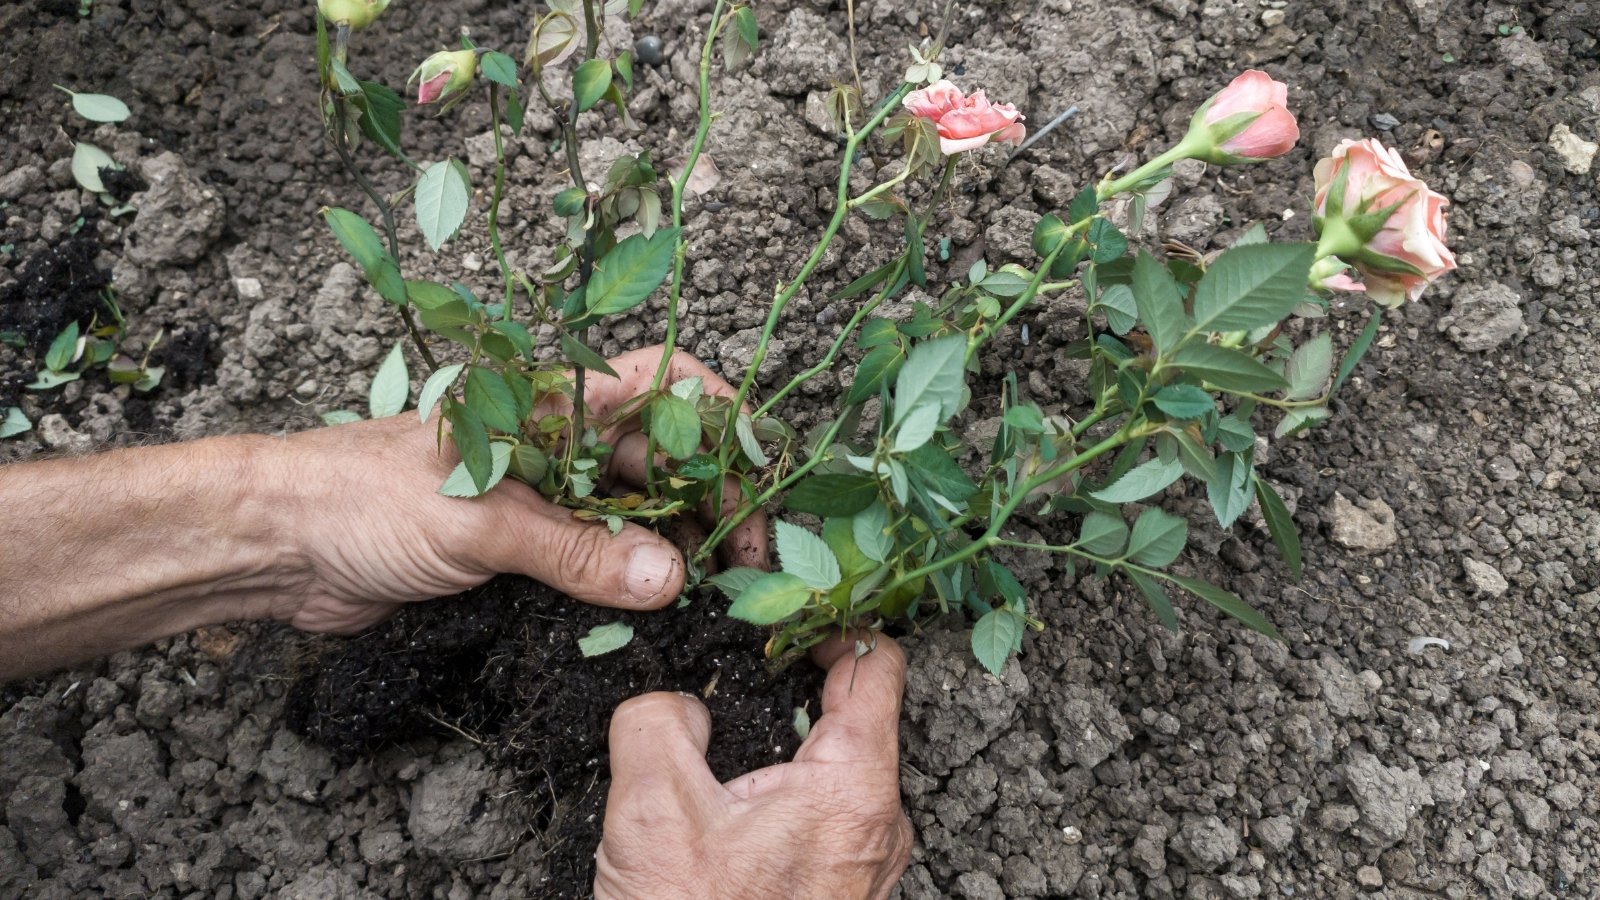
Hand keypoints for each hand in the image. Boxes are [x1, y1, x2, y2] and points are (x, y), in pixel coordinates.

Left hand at [273, 346, 766, 633]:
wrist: (276, 545)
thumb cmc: (362, 498)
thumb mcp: (478, 522)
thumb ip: (574, 551)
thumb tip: (668, 578)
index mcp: (550, 406)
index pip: (658, 385)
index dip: (716, 415)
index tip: (760, 468)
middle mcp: (554, 446)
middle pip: (660, 461)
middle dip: (710, 502)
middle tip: (744, 564)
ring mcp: (538, 499)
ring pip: (632, 516)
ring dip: (673, 550)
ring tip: (711, 595)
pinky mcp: (517, 552)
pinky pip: (592, 562)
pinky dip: (627, 585)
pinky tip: (654, 613)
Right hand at [595, 633, 912, 899]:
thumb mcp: (650, 806)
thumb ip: (660, 720)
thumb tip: (678, 706)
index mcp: (856, 789)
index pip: (877, 666)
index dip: (833, 621)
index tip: (789, 610)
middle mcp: (880, 825)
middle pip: (854, 716)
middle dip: (792, 690)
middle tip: (734, 675)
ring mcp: (866, 866)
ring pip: (833, 770)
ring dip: (781, 750)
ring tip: (719, 756)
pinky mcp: (841, 895)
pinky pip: (821, 819)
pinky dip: (780, 797)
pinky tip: (726, 816)